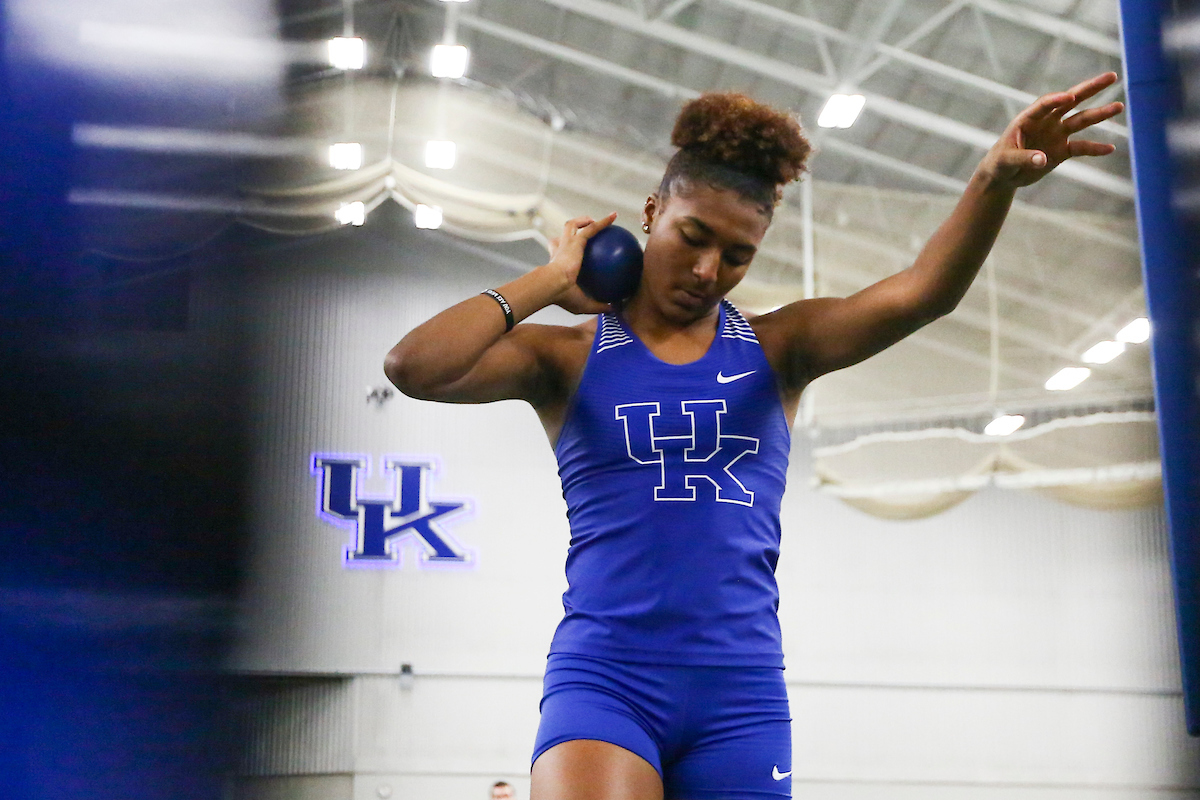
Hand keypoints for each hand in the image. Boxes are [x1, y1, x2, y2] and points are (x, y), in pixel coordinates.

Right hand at [546, 212, 616, 313]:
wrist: (553, 285)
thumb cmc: (563, 296)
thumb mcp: (583, 304)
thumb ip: (598, 305)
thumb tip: (615, 309)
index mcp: (557, 264)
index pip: (556, 253)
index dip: (560, 248)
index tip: (567, 250)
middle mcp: (559, 251)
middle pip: (563, 235)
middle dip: (572, 229)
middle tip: (584, 229)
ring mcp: (566, 244)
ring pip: (573, 225)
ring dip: (583, 220)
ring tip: (596, 220)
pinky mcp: (575, 241)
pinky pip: (592, 228)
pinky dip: (603, 221)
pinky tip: (614, 216)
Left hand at [980, 72, 1123, 189]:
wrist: (1003, 176)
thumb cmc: (999, 163)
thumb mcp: (1006, 161)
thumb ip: (1023, 158)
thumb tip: (1042, 159)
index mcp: (1028, 119)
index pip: (1044, 104)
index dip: (1056, 99)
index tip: (1069, 96)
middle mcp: (1046, 122)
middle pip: (1071, 102)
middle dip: (1090, 89)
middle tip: (1112, 77)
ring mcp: (1056, 134)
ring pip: (1081, 121)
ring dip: (1100, 114)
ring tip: (1119, 106)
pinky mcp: (1062, 150)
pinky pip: (1081, 147)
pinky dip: (1095, 148)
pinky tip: (1110, 148)